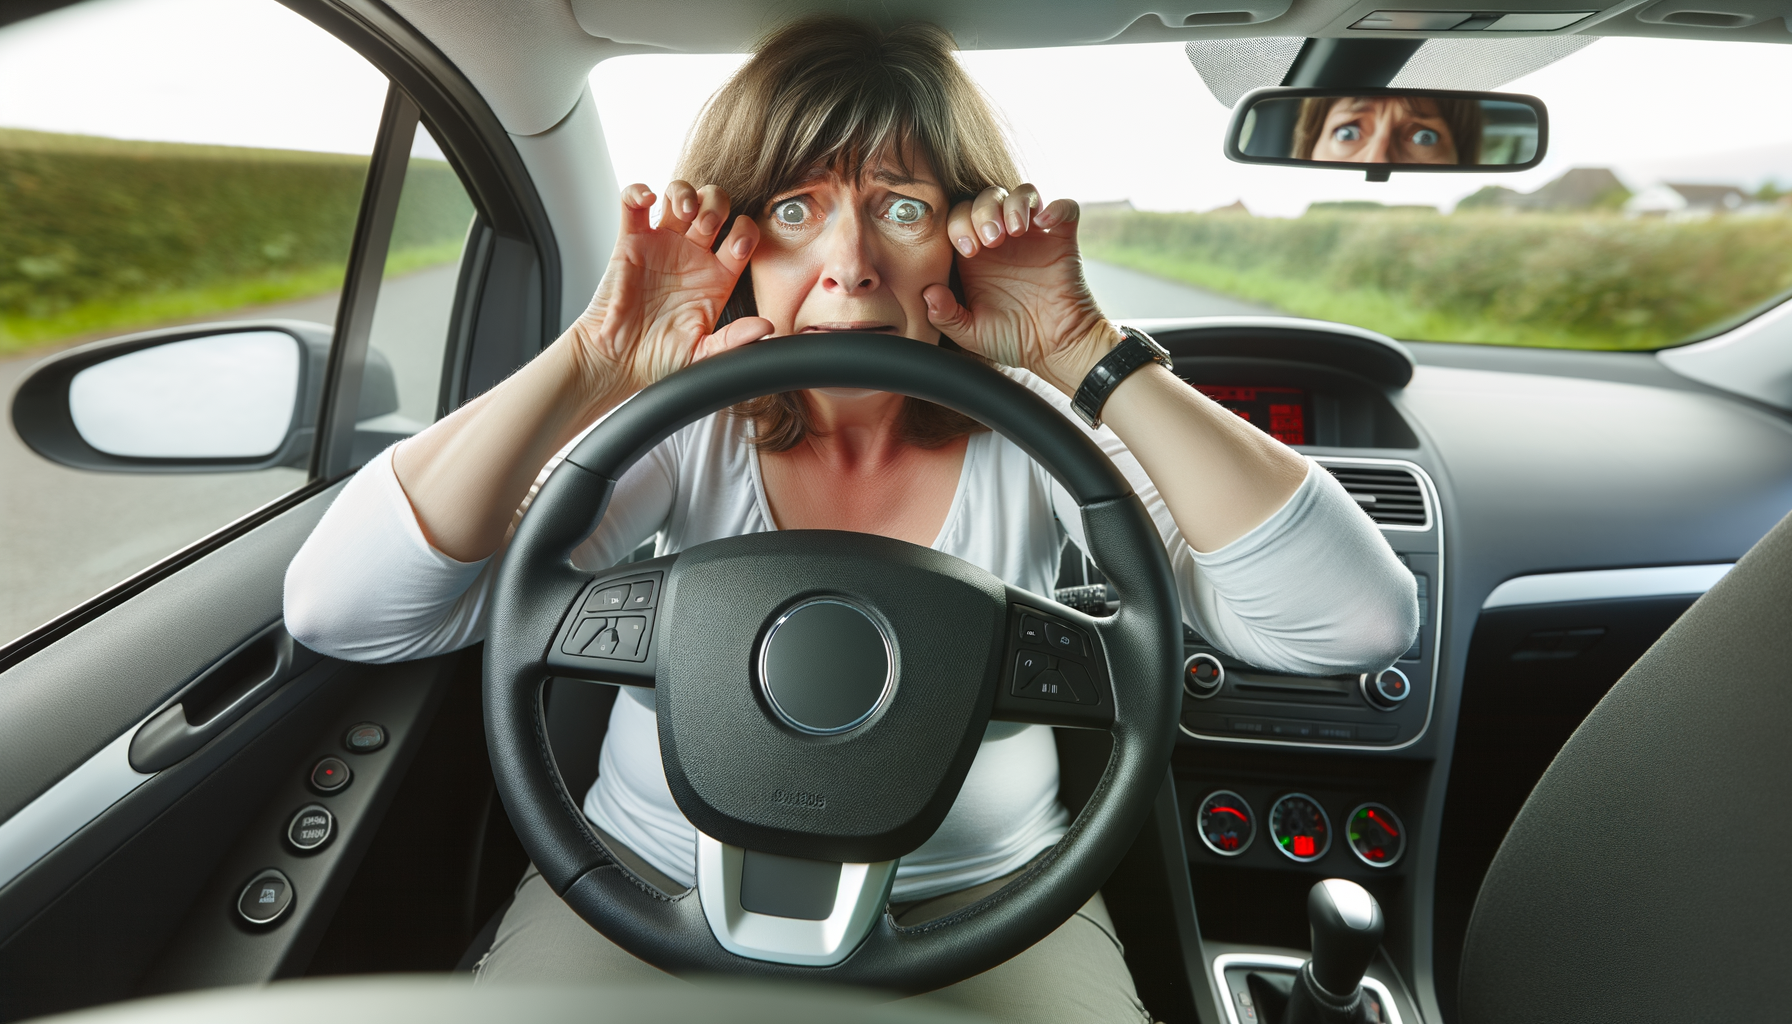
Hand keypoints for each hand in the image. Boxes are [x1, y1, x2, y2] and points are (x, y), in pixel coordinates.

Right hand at [568, 181, 774, 402]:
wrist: (617, 360)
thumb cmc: (659, 359)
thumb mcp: (702, 354)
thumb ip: (734, 340)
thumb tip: (767, 327)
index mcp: (716, 276)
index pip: (742, 237)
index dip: (746, 231)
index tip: (738, 244)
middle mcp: (692, 255)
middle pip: (715, 206)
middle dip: (716, 206)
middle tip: (706, 226)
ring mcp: (661, 245)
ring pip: (679, 195)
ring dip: (685, 193)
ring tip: (684, 211)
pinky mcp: (630, 241)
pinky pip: (632, 203)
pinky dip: (639, 191)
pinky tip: (648, 200)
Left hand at [922, 184, 1120, 394]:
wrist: (1057, 348)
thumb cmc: (1013, 339)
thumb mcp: (972, 333)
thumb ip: (946, 316)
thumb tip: (928, 292)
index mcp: (976, 256)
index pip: (959, 218)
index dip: (959, 225)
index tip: (969, 250)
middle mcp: (1003, 240)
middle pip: (987, 198)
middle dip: (984, 211)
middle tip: (992, 240)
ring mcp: (1034, 237)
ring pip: (1021, 194)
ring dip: (1014, 204)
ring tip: (1015, 230)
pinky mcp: (1063, 239)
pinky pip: (1065, 208)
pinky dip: (1056, 208)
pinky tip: (1045, 224)